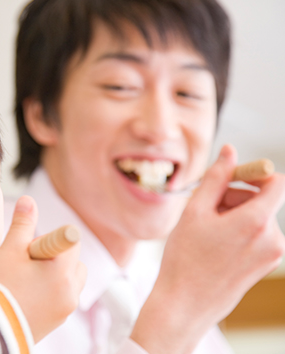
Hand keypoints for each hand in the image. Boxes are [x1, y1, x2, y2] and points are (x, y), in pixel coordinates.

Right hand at [0, 195, 86, 341]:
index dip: (50, 239)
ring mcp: (66, 308)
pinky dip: (49, 292)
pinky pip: (61, 298)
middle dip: (53, 256)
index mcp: (63, 269)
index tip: (33, 247)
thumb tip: (28, 200)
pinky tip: (24, 293)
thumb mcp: (9, 250)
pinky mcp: (57, 321)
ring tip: (25, 279)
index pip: (71, 240)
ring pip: (69, 279)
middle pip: (72, 260)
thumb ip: (23, 224)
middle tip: (25, 263)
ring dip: (53, 274)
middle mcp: (71, 290)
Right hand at [131, 144, 284, 353]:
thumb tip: (230, 152)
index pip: (276, 182)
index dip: (254, 174)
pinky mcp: (266, 266)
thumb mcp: (195, 211)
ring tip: (206, 229)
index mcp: (257, 222)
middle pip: (262, 199)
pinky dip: (239, 231)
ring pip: (258, 217)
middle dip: (235, 197)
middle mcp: (273, 238)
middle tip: (205, 208)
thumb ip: (216, 177)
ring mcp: (272, 254)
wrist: (185, 303)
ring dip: (234, 215)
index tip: (231, 179)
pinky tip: (215, 243)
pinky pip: (257, 235)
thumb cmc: (186, 258)